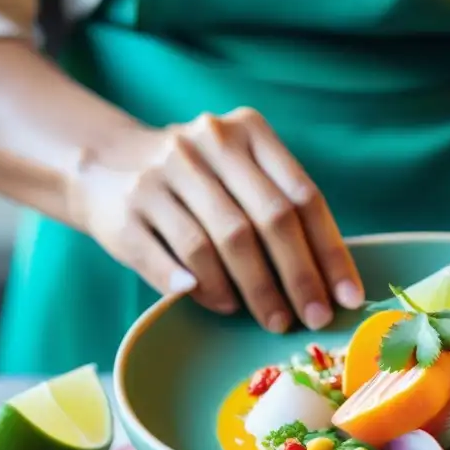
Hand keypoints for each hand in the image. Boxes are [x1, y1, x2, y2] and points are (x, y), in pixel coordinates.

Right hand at [69, 108, 362, 331]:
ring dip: (253, 290)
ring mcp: (162, 173)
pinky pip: (175, 259)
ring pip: (221, 243)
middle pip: (267, 220)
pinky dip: (204, 288)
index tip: (347, 298)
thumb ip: (280, 208)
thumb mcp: (239, 173)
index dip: (329, 252)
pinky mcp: (126, 209)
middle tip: (312, 319)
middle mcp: (206, 143)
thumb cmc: (195, 183)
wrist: (102, 165)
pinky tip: (223, 306)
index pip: (302, 196)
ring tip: (269, 318)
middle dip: (297, 278)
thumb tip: (331, 283)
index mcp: (247, 131)